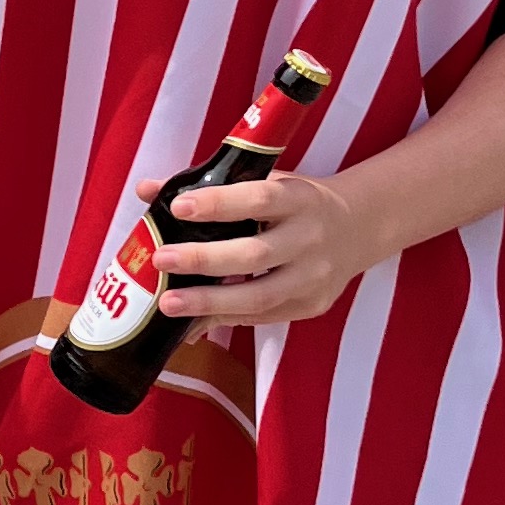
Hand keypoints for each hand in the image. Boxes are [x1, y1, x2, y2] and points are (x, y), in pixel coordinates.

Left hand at [150, 170, 391, 332]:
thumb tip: (146, 189)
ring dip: (209, 302)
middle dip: (203, 259)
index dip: (218, 203)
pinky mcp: (311, 305)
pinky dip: (224, 318)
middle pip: (254, 254)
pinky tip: (192, 321)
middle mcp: (311, 238)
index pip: (258, 198)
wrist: (358, 228)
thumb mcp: (264, 182)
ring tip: (167, 305)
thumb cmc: (293, 204)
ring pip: (259, 296)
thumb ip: (208, 186)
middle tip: (161, 259)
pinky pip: (263, 317)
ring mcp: (314, 277)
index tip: (178, 206)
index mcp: (299, 198)